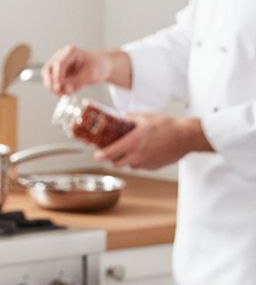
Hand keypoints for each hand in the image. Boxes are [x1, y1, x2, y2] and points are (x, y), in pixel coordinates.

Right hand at [43, 46, 112, 94]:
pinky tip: (70, 91)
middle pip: (47, 69)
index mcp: (70, 51)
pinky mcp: (58, 73)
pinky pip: (52, 83)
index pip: (58, 64)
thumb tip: (64, 89)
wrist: (102, 66)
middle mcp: (61, 56)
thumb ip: (76, 82)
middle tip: (56, 92)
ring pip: (47, 78)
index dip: (57, 77)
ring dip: (54, 88)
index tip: (59, 88)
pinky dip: (58, 90)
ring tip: (69, 92)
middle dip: (50, 82)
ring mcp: (58, 64)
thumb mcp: (90, 75)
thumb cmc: (98, 67)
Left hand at [95, 113, 211, 170]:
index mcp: (132, 143)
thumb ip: (130, 118)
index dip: (100, 155)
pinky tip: (145, 151)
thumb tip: (120, 117)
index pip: (108, 154)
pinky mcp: (152, 167)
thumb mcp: (145, 117)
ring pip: (128, 165)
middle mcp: (136, 156)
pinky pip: (140, 166)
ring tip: (133, 148)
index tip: (97, 154)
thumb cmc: (168, 126)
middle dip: (112, 158)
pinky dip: (139, 160)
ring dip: (127, 159)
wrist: (187, 136)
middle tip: (114, 150)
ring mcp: (145, 163)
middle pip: (116, 163)